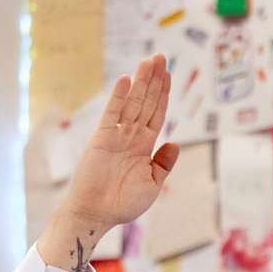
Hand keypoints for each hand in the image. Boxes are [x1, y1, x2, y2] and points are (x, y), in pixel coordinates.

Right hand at [61, 54, 178, 228]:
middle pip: (146, 103)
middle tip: (160, 57)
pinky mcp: (101, 138)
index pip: (156, 114)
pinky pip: (113, 113)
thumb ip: (163, 164)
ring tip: (149, 61)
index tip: (168, 75)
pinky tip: (127, 80)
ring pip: (132, 103)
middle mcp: (131, 137)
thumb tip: (175, 143)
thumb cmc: (123, 204)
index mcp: (144, 147)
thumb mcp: (152, 185)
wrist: (97, 214)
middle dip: (154, 81)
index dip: (163, 94)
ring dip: (141, 82)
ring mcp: (116, 136)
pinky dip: (119, 97)